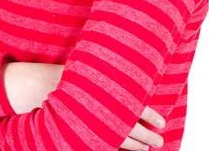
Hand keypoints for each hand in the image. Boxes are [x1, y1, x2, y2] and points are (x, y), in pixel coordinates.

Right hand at [37, 65, 165, 149]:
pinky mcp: (89, 133)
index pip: (137, 108)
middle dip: (147, 136)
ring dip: (136, 145)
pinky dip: (118, 147)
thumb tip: (134, 65)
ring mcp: (97, 125)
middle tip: (160, 141)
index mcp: (111, 96)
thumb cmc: (74, 76)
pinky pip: (107, 143)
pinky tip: (125, 150)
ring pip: (121, 140)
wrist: (47, 87)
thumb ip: (112, 73)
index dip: (150, 116)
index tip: (161, 122)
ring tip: (146, 148)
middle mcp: (105, 113)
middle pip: (132, 128)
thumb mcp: (94, 71)